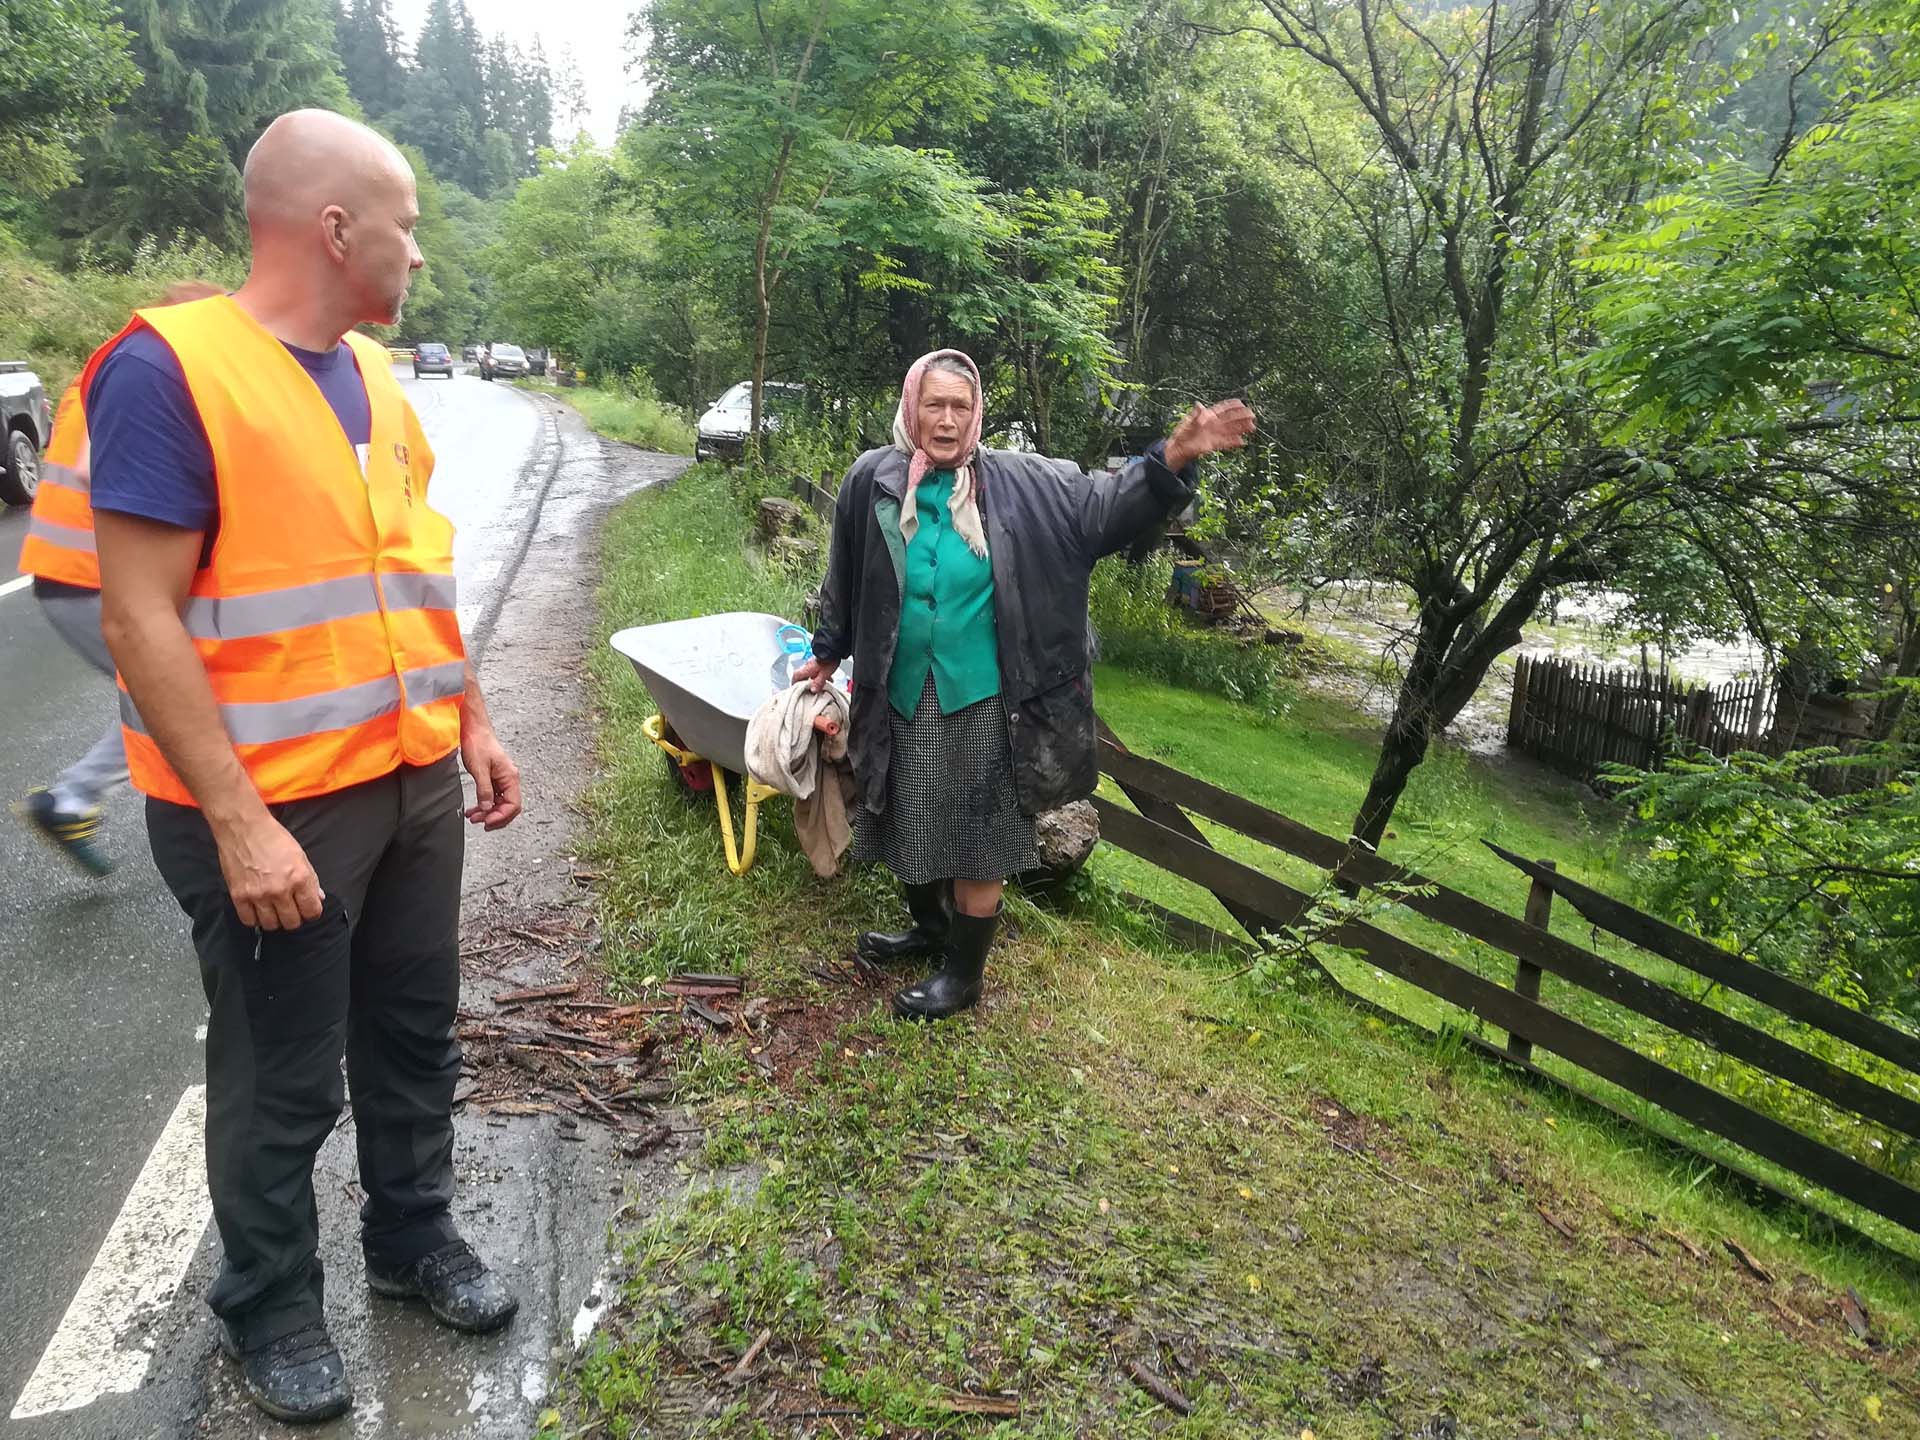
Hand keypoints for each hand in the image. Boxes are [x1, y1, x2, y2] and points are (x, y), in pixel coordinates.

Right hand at [215, 812, 323, 930]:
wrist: (244, 828)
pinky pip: (249, 921)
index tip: (307, 909)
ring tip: (273, 910)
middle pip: (292, 922)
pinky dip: (254, 919)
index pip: (312, 911)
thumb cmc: (273, 838)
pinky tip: (257, 910)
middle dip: (294, 918)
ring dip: (274, 920)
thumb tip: (318, 897)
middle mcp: (280, 890)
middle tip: (290, 909)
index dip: (311, 912)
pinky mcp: (239, 896)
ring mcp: (258, 895)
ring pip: (271, 925)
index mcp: (299, 879)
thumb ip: (311, 879)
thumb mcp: (300, 856)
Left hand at [462, 726, 522, 830]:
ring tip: (474, 817)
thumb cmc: (478, 743)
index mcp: (510, 777)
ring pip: (501, 803)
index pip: (513, 805)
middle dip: (495, 817)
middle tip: (479, 822)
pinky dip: (485, 805)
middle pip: (509, 807)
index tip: (487, 821)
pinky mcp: (494, 778)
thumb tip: (487, 808)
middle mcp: (509, 780)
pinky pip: (493, 797)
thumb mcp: (479, 769)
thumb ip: (484, 790)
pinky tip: (475, 809)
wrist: (474, 729)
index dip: (501, 816)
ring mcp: (502, 779)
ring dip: (489, 813)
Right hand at [791, 655, 837, 693]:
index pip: (796, 676)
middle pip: (802, 676)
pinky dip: (820, 676)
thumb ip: (818, 683)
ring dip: (814, 680)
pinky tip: (827, 679)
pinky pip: (816, 671)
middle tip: (809, 689)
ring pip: (810, 674)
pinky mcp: (818, 662)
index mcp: (807, 668)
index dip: (794, 683)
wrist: (834, 649)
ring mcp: (812, 663)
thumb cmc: (829, 660)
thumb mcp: (824, 674)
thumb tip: (812, 690)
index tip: (795, 688)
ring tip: (821, 686)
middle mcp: (807, 665)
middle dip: (806, 683)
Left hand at [1164, 398, 1256, 471]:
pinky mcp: (1214, 444)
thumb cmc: (1182, 433)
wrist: (1178, 447)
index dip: (1232, 405)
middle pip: (1230, 419)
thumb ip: (1195, 414)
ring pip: (1231, 430)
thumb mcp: (1187, 421)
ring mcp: (1215, 434)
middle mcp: (1214, 425)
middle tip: (1252, 415)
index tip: (1242, 403)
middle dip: (1241, 417)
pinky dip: (1233, 442)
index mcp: (1208, 416)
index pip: (1222, 409)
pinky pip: (1226, 443)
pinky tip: (1242, 442)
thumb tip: (1198, 404)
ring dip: (1241, 428)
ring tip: (1252, 427)